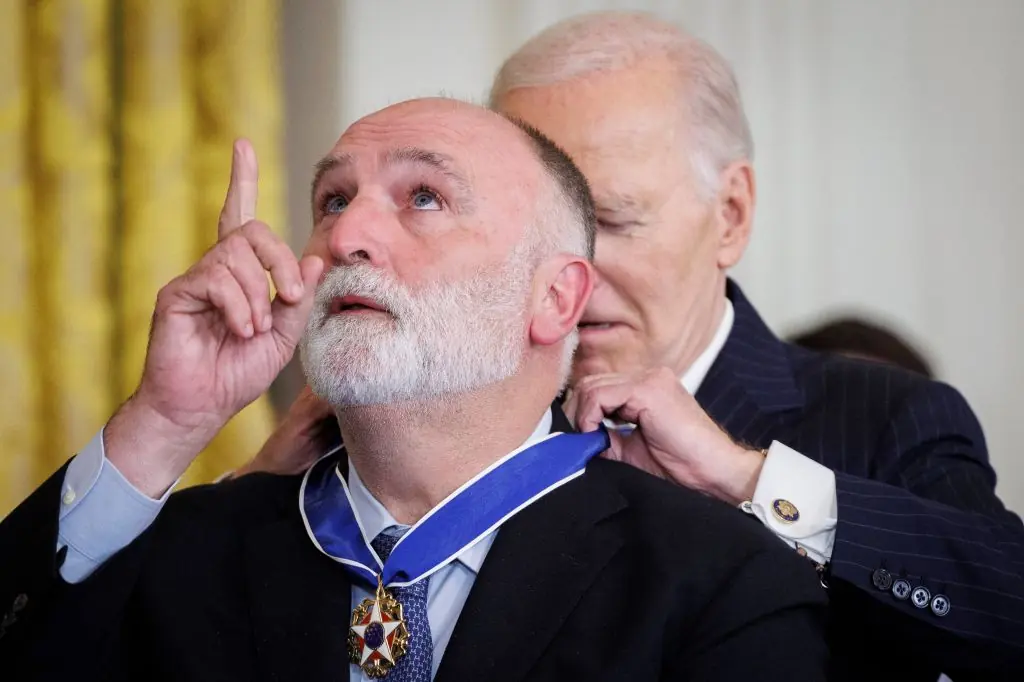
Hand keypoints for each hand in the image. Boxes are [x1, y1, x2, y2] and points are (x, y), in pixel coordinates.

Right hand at [106, 140, 324, 496]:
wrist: (201, 408)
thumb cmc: (238, 373)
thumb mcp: (284, 337)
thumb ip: (299, 299)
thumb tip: (314, 258)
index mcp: (242, 276)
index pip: (241, 218)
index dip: (241, 181)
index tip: (242, 145)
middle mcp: (216, 270)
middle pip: (252, 231)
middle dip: (281, 260)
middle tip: (292, 297)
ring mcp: (194, 279)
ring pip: (236, 256)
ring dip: (258, 294)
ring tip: (254, 329)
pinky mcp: (176, 294)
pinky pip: (215, 278)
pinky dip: (238, 306)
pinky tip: (239, 330)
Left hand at [564, 367, 765, 504]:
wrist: (713, 472)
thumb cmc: (680, 465)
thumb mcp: (631, 449)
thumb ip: (605, 437)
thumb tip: (575, 438)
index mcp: (646, 387)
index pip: (598, 386)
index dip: (581, 411)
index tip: (579, 436)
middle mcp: (649, 376)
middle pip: (590, 382)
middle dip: (576, 411)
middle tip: (578, 438)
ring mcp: (650, 379)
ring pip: (592, 386)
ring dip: (583, 415)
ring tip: (590, 438)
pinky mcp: (649, 389)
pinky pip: (602, 395)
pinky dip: (590, 414)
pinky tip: (595, 432)